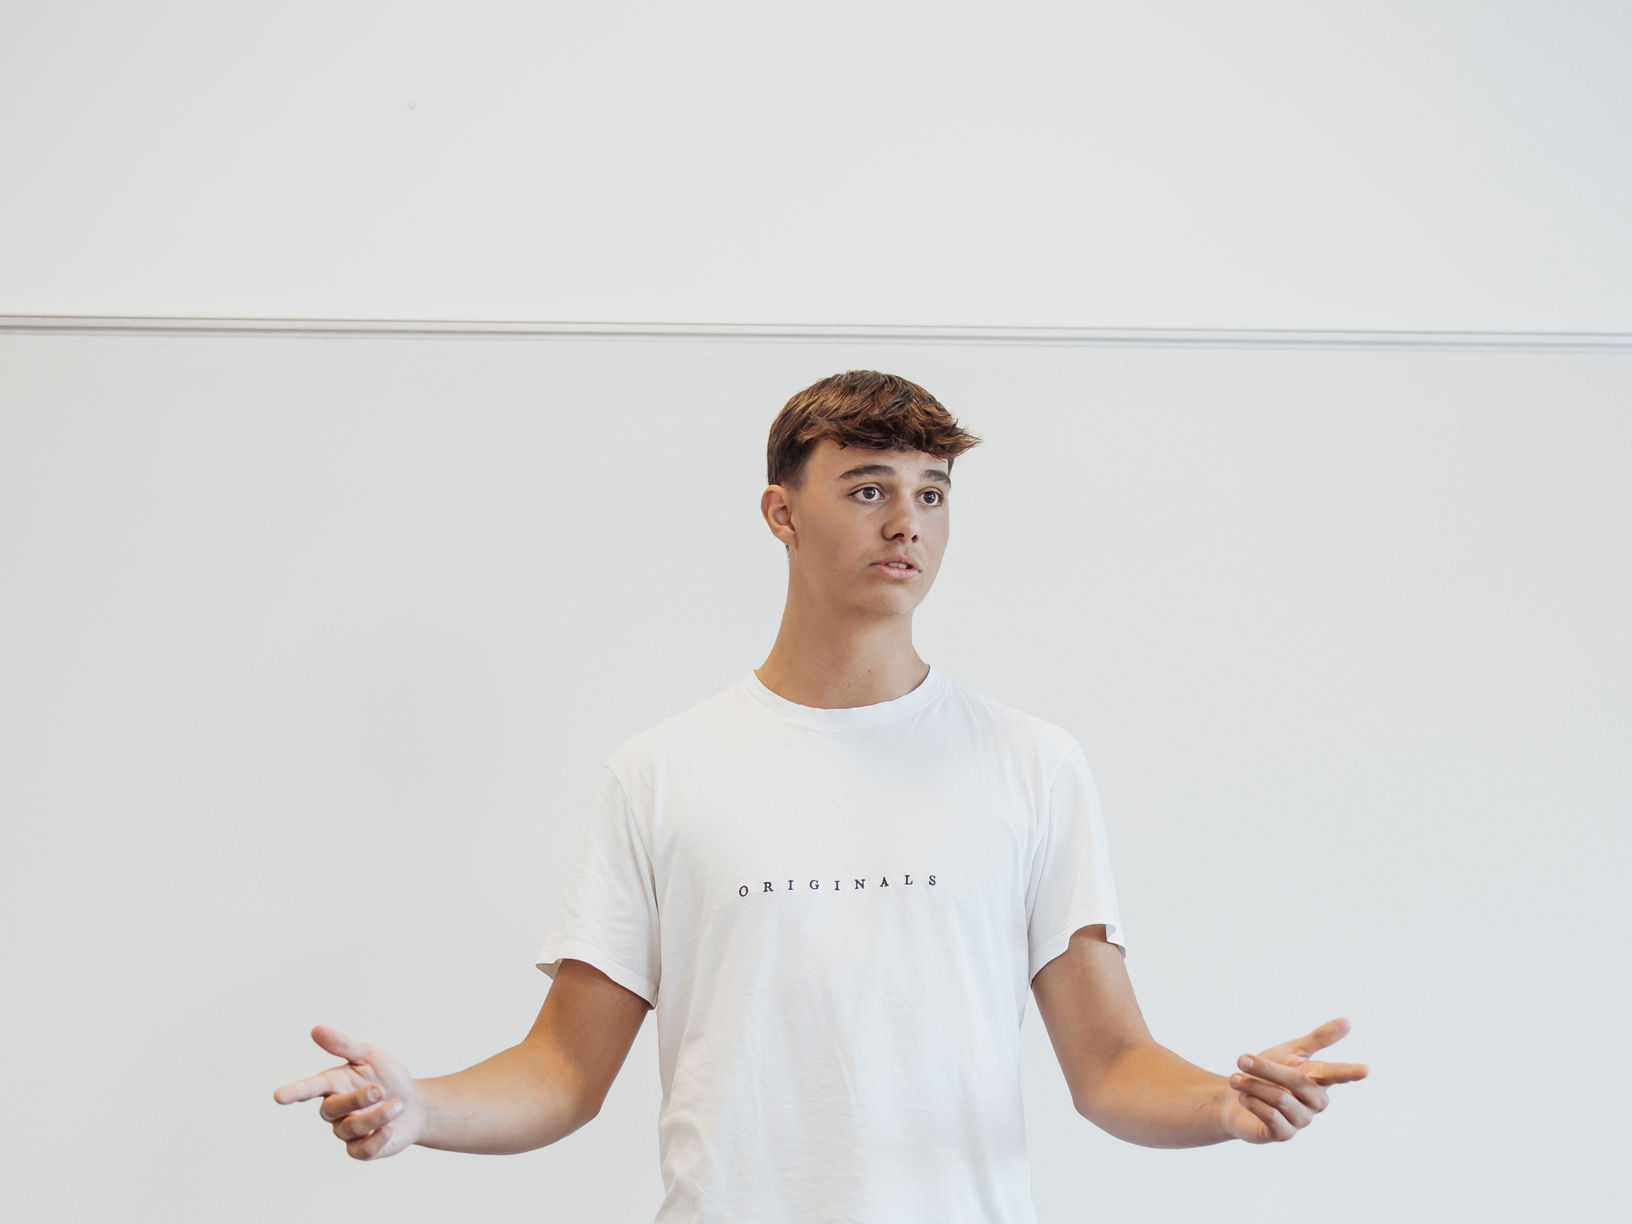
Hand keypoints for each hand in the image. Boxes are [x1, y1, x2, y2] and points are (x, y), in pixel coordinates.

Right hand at [273, 1025, 424, 1159]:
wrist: (415, 1105)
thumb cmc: (388, 1077)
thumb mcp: (370, 1057)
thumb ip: (344, 1046)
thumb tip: (316, 1029)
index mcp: (334, 1084)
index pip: (310, 1088)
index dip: (295, 1091)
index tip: (278, 1096)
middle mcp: (336, 1109)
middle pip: (333, 1108)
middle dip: (356, 1099)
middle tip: (379, 1088)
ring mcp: (346, 1131)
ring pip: (351, 1128)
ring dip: (377, 1116)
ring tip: (398, 1104)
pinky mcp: (361, 1149)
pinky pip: (362, 1150)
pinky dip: (378, 1138)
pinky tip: (390, 1128)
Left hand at [1219, 1016, 1367, 1143]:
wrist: (1235, 1096)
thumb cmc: (1267, 1072)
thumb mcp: (1290, 1051)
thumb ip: (1318, 1039)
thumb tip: (1348, 1021)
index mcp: (1319, 1079)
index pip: (1336, 1073)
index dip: (1350, 1072)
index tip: (1366, 1069)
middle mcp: (1315, 1102)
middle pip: (1296, 1081)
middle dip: (1266, 1068)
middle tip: (1241, 1058)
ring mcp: (1302, 1120)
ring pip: (1280, 1099)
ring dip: (1253, 1085)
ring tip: (1236, 1078)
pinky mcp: (1284, 1134)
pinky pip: (1271, 1116)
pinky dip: (1253, 1102)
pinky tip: (1243, 1097)